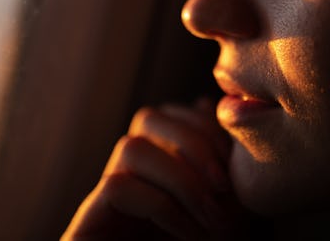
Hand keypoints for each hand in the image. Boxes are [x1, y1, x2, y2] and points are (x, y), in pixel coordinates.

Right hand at [61, 97, 246, 239]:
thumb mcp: (229, 216)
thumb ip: (221, 167)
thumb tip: (204, 103)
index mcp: (164, 170)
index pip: (174, 115)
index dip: (207, 127)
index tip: (238, 164)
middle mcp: (134, 178)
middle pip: (148, 118)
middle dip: (193, 142)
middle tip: (224, 186)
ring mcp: (109, 203)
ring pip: (131, 146)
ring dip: (181, 176)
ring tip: (211, 216)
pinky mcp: (91, 227)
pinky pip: (118, 187)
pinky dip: (162, 204)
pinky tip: (188, 233)